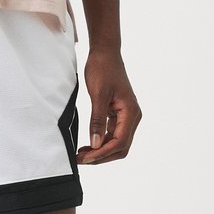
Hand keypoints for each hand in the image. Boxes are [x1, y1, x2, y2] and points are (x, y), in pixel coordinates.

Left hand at [77, 47, 141, 164]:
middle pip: (120, 147)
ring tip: (81, 155)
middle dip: (101, 156)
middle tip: (81, 160)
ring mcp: (127, 117)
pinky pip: (112, 135)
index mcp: (131, 112)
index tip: (85, 158)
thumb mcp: (98, 95)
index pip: (119, 142)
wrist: (105, 54)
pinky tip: (87, 146)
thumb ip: (97, 120)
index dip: (102, 153)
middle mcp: (133, 117)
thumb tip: (95, 144)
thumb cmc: (103, 69)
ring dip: (100, 152)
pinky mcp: (119, 115)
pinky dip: (100, 143)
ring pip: (116, 144)